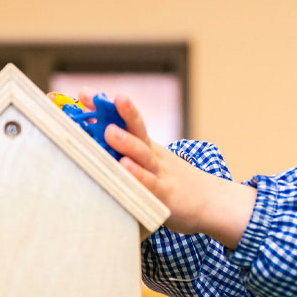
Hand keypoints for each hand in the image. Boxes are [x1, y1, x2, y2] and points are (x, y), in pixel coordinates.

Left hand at [102, 94, 256, 247]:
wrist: (212, 202)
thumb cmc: (175, 183)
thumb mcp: (153, 163)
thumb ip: (129, 154)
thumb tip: (94, 143)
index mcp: (148, 148)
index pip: (127, 122)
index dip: (107, 108)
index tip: (84, 94)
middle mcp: (154, 157)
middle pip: (137, 131)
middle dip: (119, 114)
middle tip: (100, 101)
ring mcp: (161, 175)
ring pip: (143, 156)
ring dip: (126, 143)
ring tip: (109, 131)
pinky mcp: (165, 196)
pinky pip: (150, 184)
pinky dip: (138, 176)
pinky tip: (125, 168)